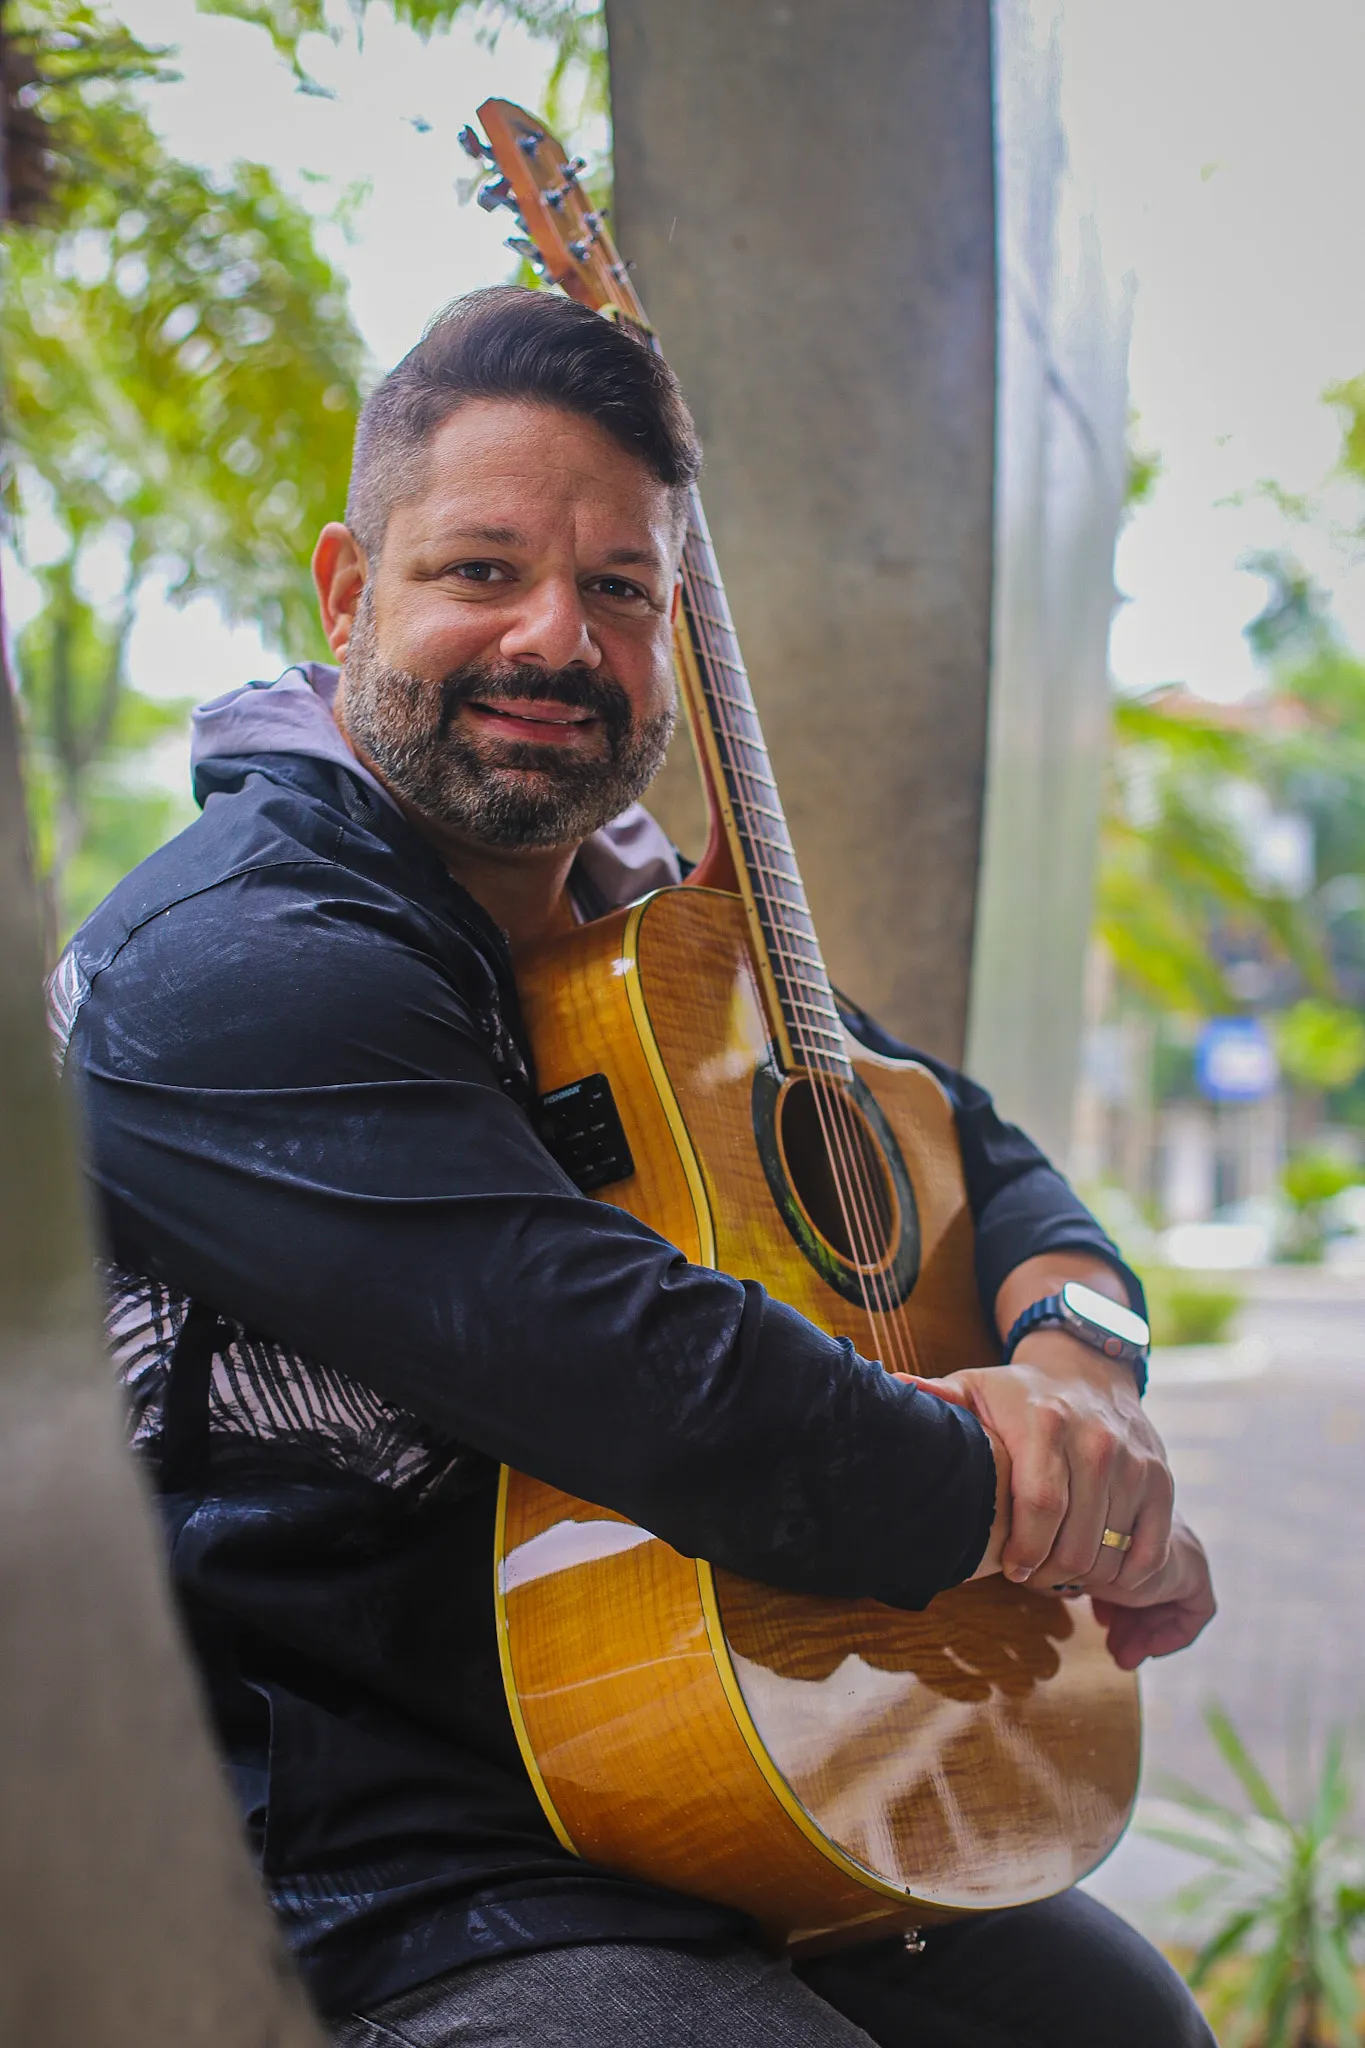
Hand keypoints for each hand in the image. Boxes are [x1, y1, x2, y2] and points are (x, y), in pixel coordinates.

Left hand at [897, 1328, 1174, 1593]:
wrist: (1087, 1368)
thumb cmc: (1018, 1392)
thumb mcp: (974, 1387)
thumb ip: (936, 1398)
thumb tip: (894, 1390)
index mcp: (1046, 1422)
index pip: (1042, 1504)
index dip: (1026, 1550)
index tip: (1011, 1570)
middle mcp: (1097, 1441)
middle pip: (1078, 1540)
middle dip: (1051, 1573)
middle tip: (1032, 1575)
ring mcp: (1135, 1461)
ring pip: (1112, 1551)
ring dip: (1085, 1576)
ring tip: (1059, 1569)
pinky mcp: (1162, 1479)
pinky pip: (1151, 1550)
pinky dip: (1126, 1572)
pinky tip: (1099, 1566)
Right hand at [1090, 1516, 1215, 1667]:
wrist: (1103, 1550)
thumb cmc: (1081, 1556)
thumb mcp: (1078, 1570)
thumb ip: (1081, 1580)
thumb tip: (1071, 1599)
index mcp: (1133, 1522)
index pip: (1131, 1567)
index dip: (1114, 1601)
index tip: (1099, 1621)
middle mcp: (1162, 1533)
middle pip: (1152, 1589)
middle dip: (1129, 1624)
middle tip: (1111, 1649)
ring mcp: (1182, 1551)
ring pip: (1167, 1601)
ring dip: (1145, 1632)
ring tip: (1122, 1657)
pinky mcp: (1196, 1573)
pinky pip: (1192, 1610)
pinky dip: (1173, 1633)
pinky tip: (1149, 1648)